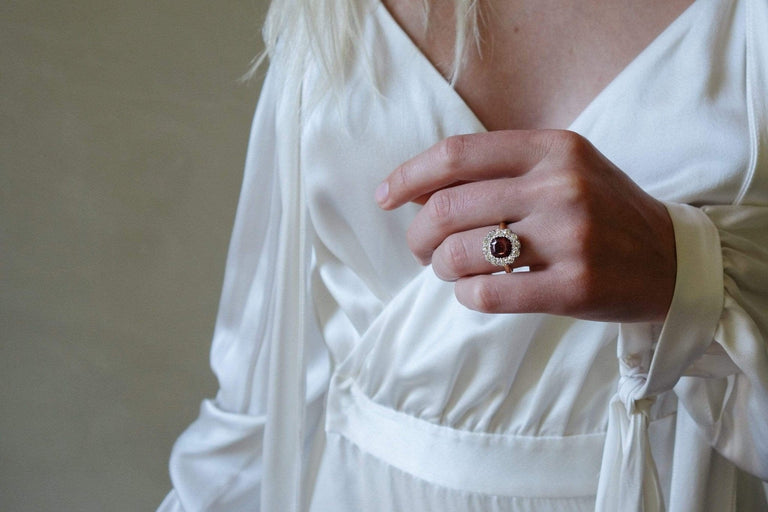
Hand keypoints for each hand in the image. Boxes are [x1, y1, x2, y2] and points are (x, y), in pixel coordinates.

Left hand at [375, 130, 676, 322]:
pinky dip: (465, 295)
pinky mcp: (574, 287)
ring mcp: (570, 237)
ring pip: (459, 254)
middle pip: (447, 209)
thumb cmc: (602, 212)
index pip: (455, 154)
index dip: (408, 177)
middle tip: (420, 248)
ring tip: (450, 269)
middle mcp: (560, 186)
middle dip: (417, 235)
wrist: (672, 260)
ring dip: (439, 267)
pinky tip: (474, 291)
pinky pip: (486, 294)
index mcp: (552, 148)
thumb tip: (417, 190)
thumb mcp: (561, 169)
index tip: (385, 198)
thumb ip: (498, 170)